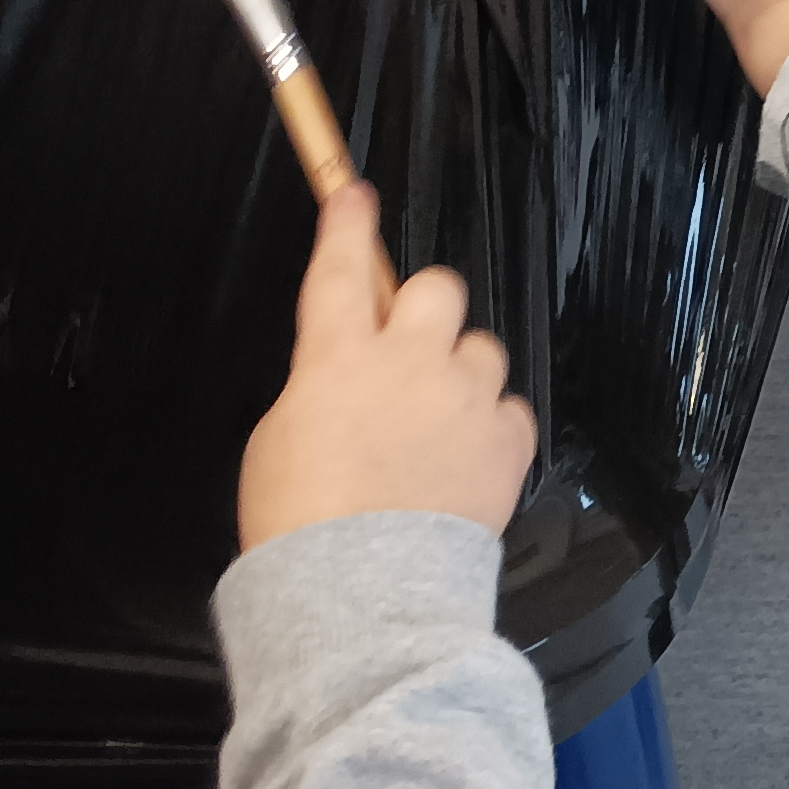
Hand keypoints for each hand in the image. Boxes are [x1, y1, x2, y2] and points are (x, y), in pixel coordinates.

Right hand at [237, 183, 536, 552]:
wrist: (357, 595)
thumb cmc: (300, 527)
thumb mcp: (278, 441)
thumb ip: (320, 389)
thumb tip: (348, 380)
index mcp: (336, 358)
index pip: (341, 267)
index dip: (347, 223)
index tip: (352, 193)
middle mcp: (408, 362)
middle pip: (437, 286)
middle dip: (426, 311)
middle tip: (410, 355)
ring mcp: (462, 398)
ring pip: (481, 349)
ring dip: (461, 376)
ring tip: (437, 431)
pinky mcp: (504, 440)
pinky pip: (510, 410)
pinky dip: (492, 429)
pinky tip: (466, 464)